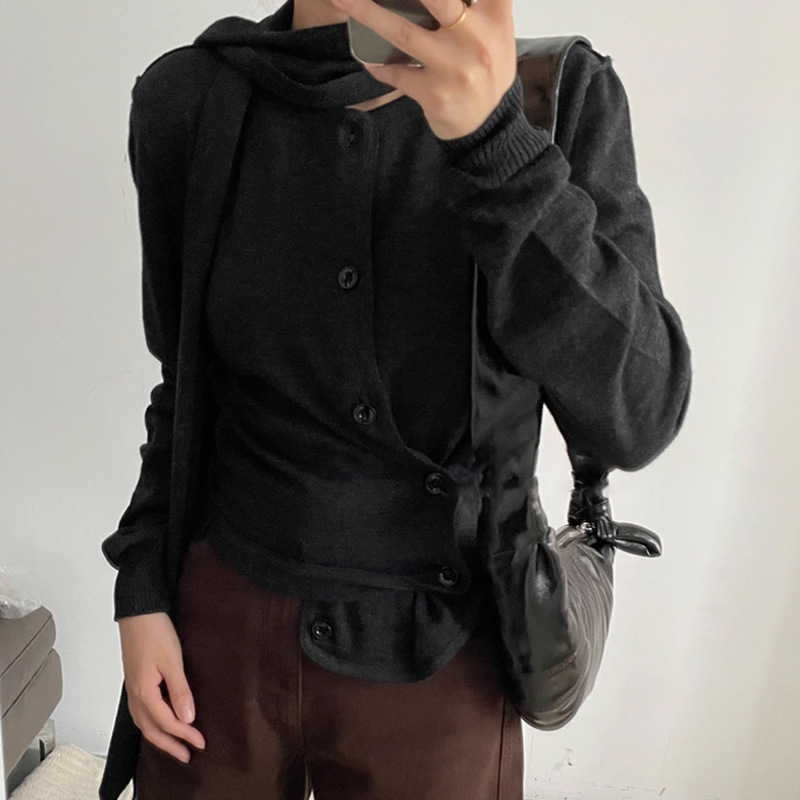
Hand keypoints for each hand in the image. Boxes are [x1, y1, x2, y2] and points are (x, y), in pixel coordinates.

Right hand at [118, 612, 205, 762]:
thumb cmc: (154, 631)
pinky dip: (152, 724)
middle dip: (170, 745)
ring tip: (176, 746)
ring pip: (145, 723)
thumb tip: (187, 717)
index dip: (184, 735)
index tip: (200, 742)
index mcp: (143, 692)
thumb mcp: (172, 661)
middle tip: (187, 755)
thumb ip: (180, 690)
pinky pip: (142, 712)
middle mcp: (135, 695)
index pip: (166, 722)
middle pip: (152, 729)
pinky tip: (160, 723)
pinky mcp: (135, 681)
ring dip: (160, 737)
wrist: (138, 612)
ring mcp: (133, 689)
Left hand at [329, 0, 516, 139]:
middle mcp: (476, 38)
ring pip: (403, 32)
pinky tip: (370, 60)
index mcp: (494, 17)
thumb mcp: (496, 32)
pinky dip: (380, 67)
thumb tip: (430, 0)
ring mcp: (453, 68)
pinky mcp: (434, 94)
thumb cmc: (487, 71)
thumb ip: (477, 4)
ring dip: (367, 13)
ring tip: (342, 1)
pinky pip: (397, 73)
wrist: (490, 126)